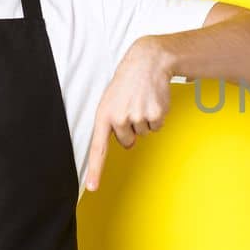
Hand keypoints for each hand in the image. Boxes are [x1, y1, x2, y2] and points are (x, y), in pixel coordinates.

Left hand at [84, 37, 173, 191]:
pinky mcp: (155, 115)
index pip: (98, 148)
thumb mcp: (111, 100)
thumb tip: (126, 142)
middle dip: (131, 128)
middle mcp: (119, 119)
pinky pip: (156, 127)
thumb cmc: (128, 81)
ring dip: (144, 119)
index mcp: (104, 115)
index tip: (93, 187)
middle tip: (132, 107)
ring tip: (142, 100)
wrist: (148, 62)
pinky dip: (157, 117)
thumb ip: (112, 121)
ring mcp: (138, 117)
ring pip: (143, 133)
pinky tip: (153, 101)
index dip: (95, 170)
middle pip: (127, 141)